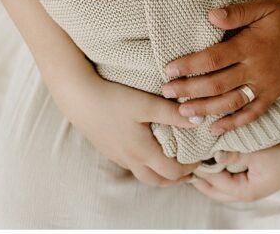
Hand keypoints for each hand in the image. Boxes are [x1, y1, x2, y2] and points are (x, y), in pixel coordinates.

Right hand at [55, 72, 200, 186]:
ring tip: (173, 160)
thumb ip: (173, 113)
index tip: (200, 156)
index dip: (190, 168)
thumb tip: (199, 120)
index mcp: (142, 152)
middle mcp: (130, 160)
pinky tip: (150, 148)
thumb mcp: (146, 104)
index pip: (172, 172)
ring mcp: (118, 157)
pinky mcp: (110, 150)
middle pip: (159, 181)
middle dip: (177, 177)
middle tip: (191, 165)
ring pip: (144, 175)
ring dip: (161, 173)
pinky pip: (132, 165)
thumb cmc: (113, 99)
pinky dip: (147, 164)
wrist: (79, 98)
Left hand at [162, 0, 279, 133]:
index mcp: (251, 46)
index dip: (189, 65)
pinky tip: (215, 128)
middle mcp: (257, 70)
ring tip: (183, 113)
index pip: (213, 59)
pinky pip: (252, 114)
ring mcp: (265, 86)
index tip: (169, 69)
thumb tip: (210, 15)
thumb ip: (237, 12)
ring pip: (231, 103)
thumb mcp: (266, 6)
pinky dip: (233, 123)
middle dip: (189, 90)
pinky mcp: (273, 95)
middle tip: (166, 93)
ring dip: (205, 110)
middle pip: (217, 84)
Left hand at [189, 141, 279, 202]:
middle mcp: (245, 192)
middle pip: (213, 188)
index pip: (212, 181)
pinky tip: (210, 152)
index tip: (183, 153)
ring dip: (207, 171)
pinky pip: (228, 174)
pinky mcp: (252, 175)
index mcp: (246, 191)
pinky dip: (218, 166)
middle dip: (197, 176)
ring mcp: (249, 185)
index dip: (197, 167)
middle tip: (181, 159)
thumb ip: (235, 153)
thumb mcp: (259, 151)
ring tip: (192, 155)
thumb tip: (212, 153)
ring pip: (220, 183)